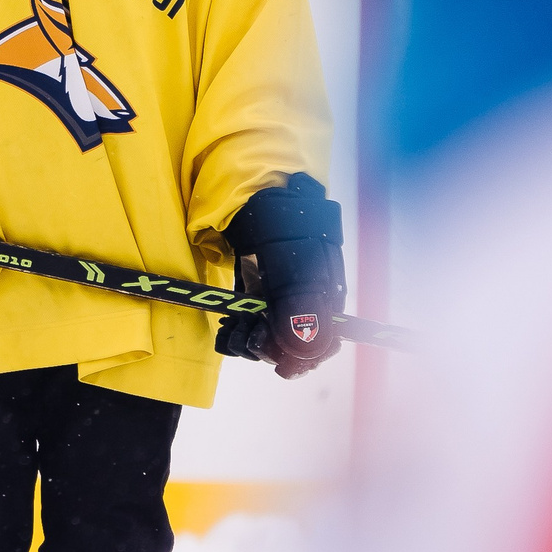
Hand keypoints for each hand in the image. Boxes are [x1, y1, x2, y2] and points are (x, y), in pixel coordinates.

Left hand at [215, 173, 344, 377]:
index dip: (296, 358)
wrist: (255, 193)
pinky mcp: (257, 300)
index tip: (270, 353)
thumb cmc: (280, 220)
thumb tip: (306, 349)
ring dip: (247, 343)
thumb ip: (297, 302)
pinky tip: (227, 328)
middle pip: (290, 348)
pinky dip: (236, 336)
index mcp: (324, 298)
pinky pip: (250, 331)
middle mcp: (306, 305)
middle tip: (245, 332)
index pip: (319, 346)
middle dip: (265, 348)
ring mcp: (280, 303)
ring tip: (232, 329)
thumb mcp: (290, 260)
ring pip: (268, 342)